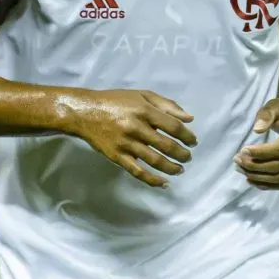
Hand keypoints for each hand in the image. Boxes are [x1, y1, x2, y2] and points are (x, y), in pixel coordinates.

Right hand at [65, 89, 195, 187]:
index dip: (187, 136)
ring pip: (154, 160)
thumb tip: (189, 119)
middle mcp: (136, 127)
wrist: (85, 112)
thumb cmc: (116, 101)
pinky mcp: (117, 156)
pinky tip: (163, 183)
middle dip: (182, 154)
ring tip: (180, 170)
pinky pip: (137, 171)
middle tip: (188, 157)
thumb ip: (167, 105)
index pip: (172, 126)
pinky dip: (152, 179)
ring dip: (171, 167)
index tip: (193, 142)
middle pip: (166, 145)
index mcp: (144, 110)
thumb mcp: (142, 95)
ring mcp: (126, 144)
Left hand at [235, 93, 278, 189]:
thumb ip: (266, 115)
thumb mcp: (276, 105)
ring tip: (240, 168)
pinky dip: (266, 185)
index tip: (243, 149)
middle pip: (278, 166)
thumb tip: (257, 129)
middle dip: (255, 166)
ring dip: (257, 177)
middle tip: (237, 159)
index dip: (260, 153)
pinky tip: (250, 179)